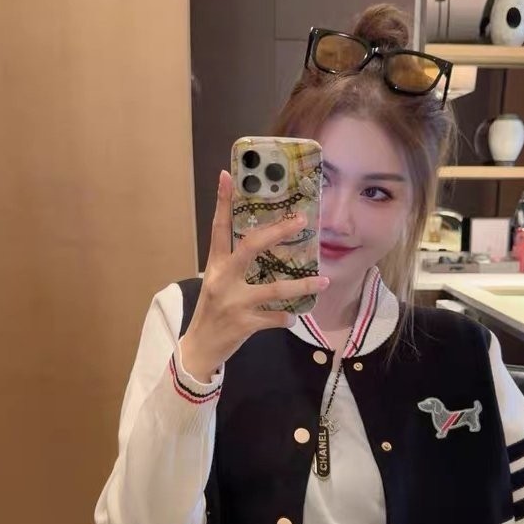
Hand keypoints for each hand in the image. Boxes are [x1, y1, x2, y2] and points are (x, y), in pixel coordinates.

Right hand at [180, 171, 328, 380]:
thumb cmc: (213, 309)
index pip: (218, 227)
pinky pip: (274, 318)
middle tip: (301, 221)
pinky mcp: (244, 324)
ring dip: (302, 285)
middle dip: (278, 232)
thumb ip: (235, 263)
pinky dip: (286, 317)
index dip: (222, 201)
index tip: (227, 176)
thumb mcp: (218, 282)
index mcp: (216, 264)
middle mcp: (224, 278)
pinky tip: (293, 316)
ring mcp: (234, 302)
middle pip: (251, 247)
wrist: (200, 347)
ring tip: (323, 281)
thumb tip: (263, 242)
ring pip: (274, 288)